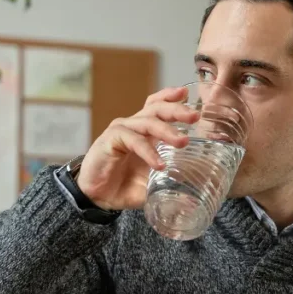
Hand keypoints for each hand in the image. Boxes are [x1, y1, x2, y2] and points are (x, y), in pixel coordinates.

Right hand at [76, 86, 199, 210]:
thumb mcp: (153, 184)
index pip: (158, 106)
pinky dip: (148, 151)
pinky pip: (133, 140)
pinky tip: (159, 165)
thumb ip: (171, 184)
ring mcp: (121, 131)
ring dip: (167, 131)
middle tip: (195, 116)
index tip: (188, 95)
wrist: (97, 198)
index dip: (172, 98)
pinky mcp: (110, 140)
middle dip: (177, 110)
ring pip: (147, 122)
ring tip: (183, 142)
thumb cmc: (124, 186)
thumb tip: (195, 198)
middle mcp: (134, 126)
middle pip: (157, 109)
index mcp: (145, 131)